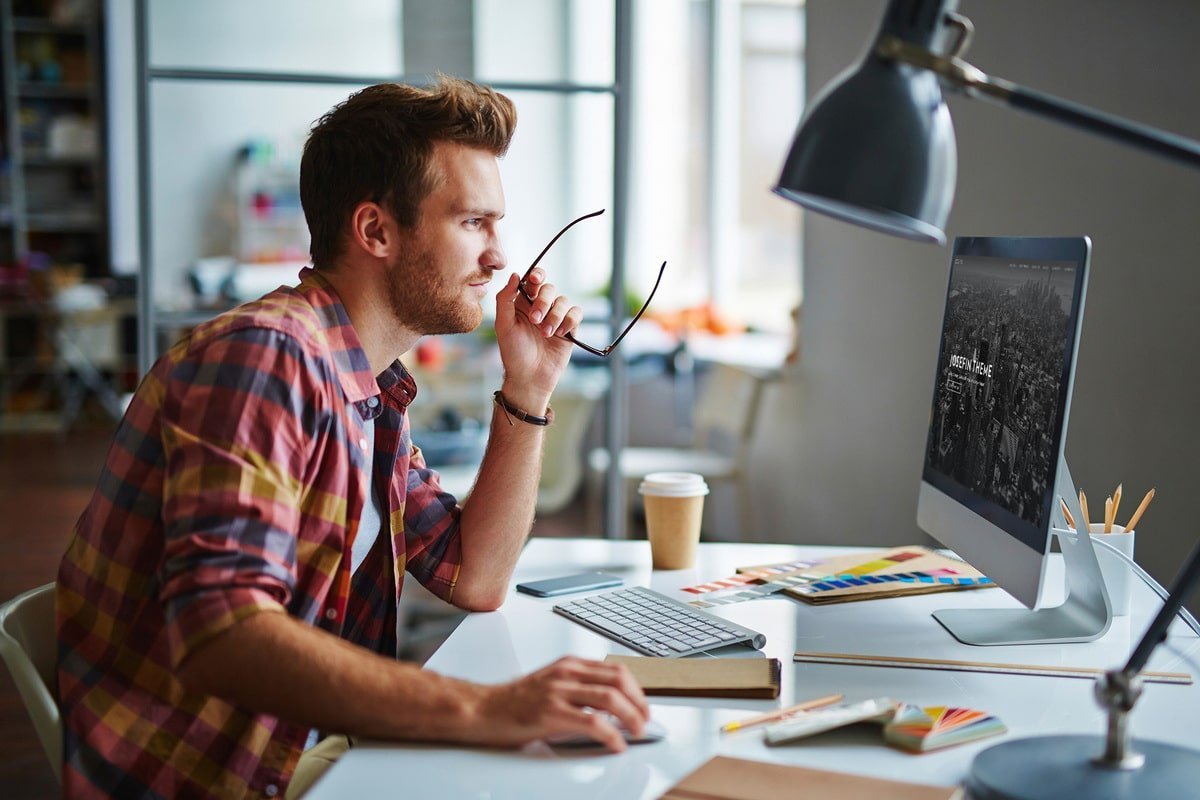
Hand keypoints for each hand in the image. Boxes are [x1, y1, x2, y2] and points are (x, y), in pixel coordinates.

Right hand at [470, 656, 649, 751]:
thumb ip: (577, 686)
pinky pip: (593, 723)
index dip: (637, 690)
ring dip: (631, 717)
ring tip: (636, 732)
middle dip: (639, 703)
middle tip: (644, 721)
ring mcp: (559, 691)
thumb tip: (609, 704)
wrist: (483, 708)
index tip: (643, 706)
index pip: (616, 670)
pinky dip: (611, 735)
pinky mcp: (551, 713)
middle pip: (619, 681)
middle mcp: (567, 673)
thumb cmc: (515, 701)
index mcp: (570, 665)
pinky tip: (615, 744)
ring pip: (610, 699)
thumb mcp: (551, 682)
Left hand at [493, 270, 583, 407]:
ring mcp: (555, 317)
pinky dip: (569, 321)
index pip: (532, 280)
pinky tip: (560, 334)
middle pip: (549, 288)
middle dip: (544, 302)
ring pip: (563, 301)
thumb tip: (515, 275)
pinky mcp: (569, 328)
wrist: (530, 377)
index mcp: (523, 303)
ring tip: (546, 333)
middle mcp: (540, 307)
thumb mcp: (503, 325)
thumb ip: (505, 299)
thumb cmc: (513, 353)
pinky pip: (576, 313)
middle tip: (535, 320)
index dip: (536, 275)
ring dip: (555, 316)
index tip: (535, 279)